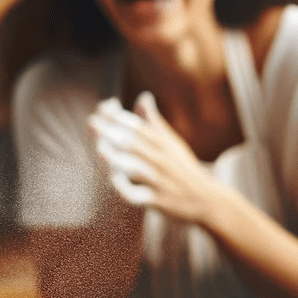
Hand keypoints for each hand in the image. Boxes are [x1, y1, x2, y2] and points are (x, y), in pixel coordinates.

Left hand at [88, 92, 229, 226]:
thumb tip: (143, 96)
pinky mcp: (157, 200)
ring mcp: (158, 180)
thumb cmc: (182, 168)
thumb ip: (152, 122)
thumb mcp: (170, 143)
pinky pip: (140, 196)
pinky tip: (114, 181)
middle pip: (133, 144)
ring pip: (135, 168)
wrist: (206, 199)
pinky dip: (127, 189)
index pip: (137, 126)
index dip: (118, 117)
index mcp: (161, 144)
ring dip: (118, 159)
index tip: (102, 106)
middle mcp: (159, 159)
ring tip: (101, 150)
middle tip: (91, 122)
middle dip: (111, 133)